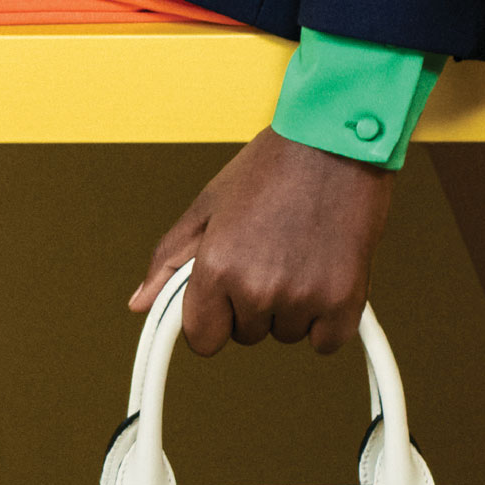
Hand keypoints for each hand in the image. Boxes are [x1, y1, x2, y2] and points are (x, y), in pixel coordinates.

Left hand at [129, 126, 393, 356]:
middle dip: (252, 304)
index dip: (211, 318)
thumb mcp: (209, 206)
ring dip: (290, 306)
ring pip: (285, 333)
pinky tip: (324, 271)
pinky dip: (328, 317)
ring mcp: (302, 298)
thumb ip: (170, 260)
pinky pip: (326, 341)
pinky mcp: (344, 303)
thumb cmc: (274, 166)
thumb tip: (140, 303)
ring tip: (298, 252)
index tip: (223, 297)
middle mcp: (256, 288)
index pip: (202, 339)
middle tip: (268, 253)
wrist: (335, 142)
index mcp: (215, 265)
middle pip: (245, 335)